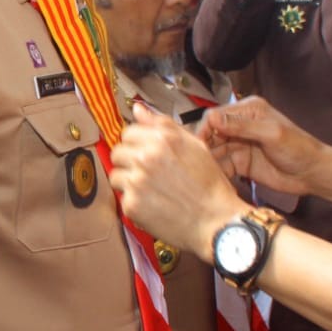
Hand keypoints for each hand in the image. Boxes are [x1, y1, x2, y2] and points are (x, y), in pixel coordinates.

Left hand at [110, 103, 246, 257]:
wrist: (215, 221)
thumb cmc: (209, 185)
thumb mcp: (195, 145)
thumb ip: (162, 124)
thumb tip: (138, 109)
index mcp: (162, 140)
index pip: (128, 132)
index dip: (137, 142)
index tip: (145, 152)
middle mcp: (146, 158)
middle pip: (117, 152)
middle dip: (129, 161)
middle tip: (147, 172)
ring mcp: (137, 182)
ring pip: (116, 175)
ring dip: (128, 181)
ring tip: (150, 189)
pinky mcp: (132, 205)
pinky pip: (122, 197)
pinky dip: (134, 201)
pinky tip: (153, 203)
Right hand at [198, 96, 326, 197]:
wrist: (313, 173)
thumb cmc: (299, 148)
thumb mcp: (271, 134)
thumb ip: (242, 126)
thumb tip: (213, 118)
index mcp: (249, 110)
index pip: (216, 115)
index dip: (204, 129)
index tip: (198, 144)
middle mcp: (241, 125)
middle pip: (211, 133)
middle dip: (203, 146)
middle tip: (197, 161)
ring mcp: (240, 145)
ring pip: (214, 150)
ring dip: (208, 160)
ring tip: (202, 172)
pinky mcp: (241, 163)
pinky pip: (222, 165)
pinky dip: (216, 172)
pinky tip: (213, 179)